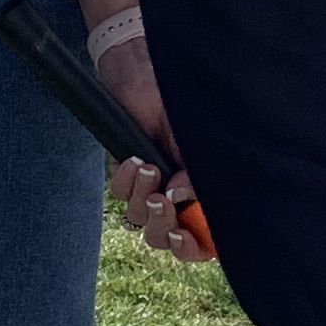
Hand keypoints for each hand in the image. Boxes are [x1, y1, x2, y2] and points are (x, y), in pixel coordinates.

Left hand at [91, 35, 213, 262]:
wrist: (148, 78)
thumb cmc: (183, 107)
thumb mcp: (199, 145)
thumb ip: (198, 176)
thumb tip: (184, 199)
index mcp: (204, 194)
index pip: (205, 238)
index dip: (196, 247)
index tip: (185, 235)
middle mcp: (179, 196)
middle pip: (168, 238)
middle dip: (163, 226)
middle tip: (162, 202)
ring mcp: (152, 187)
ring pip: (141, 219)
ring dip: (143, 197)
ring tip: (150, 167)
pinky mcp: (127, 173)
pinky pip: (120, 194)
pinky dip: (127, 180)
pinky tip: (135, 159)